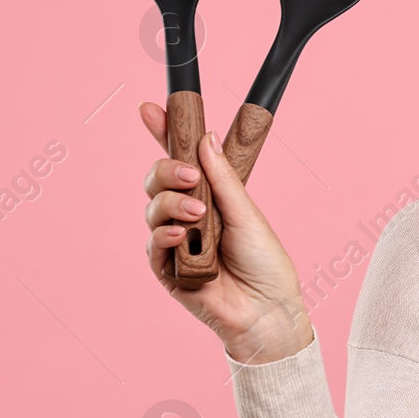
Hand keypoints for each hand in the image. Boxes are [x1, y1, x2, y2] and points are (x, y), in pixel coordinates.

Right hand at [139, 101, 312, 363]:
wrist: (267, 308)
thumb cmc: (265, 262)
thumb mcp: (247, 212)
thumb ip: (222, 178)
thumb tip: (205, 137)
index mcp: (211, 196)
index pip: (181, 160)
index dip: (165, 134)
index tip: (151, 108)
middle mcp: (189, 214)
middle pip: (157, 180)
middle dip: (165, 170)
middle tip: (187, 175)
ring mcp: (175, 241)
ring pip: (152, 208)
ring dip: (171, 204)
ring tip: (197, 214)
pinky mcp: (166, 268)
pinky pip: (152, 243)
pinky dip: (164, 235)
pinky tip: (181, 235)